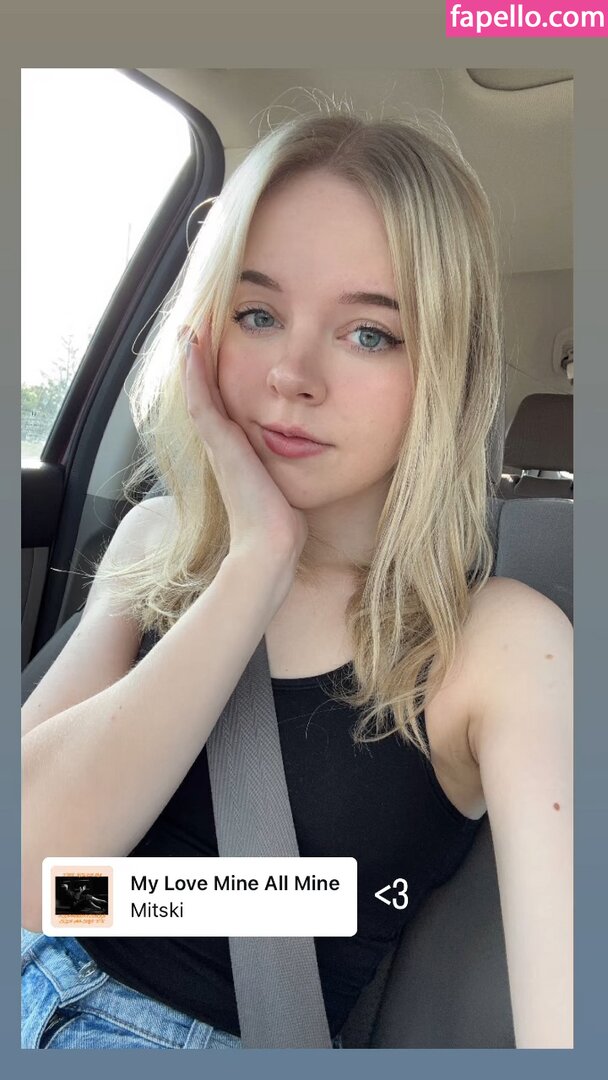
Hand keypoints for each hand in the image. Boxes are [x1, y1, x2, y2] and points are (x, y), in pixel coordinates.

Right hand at [179, 323, 308, 563]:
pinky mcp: (221, 445)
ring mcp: (218, 445)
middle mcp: (222, 447)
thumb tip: (312, 457)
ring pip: (199, 392)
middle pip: (206, 394)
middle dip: (201, 362)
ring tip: (190, 326)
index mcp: (236, 455)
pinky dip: (195, 372)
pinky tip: (192, 344)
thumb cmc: (284, 524)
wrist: (271, 546)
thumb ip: (289, 469)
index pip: (222, 407)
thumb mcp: (287, 485)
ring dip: (193, 359)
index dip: (215, 379)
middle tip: (195, 328)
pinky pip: (202, 400)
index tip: (215, 350)